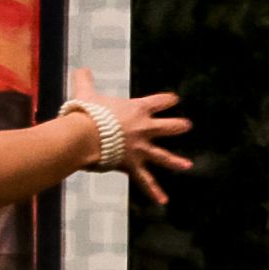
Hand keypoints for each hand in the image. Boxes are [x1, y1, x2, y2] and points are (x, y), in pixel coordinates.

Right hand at [68, 66, 192, 206]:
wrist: (85, 136)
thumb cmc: (87, 113)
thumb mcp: (87, 93)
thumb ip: (85, 80)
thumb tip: (81, 68)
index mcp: (137, 109)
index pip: (159, 101)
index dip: (167, 100)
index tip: (174, 99)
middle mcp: (144, 129)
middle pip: (167, 127)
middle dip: (178, 126)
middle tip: (187, 125)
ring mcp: (141, 149)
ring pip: (162, 156)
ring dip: (175, 161)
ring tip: (187, 165)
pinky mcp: (132, 165)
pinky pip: (145, 180)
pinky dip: (154, 191)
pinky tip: (163, 201)